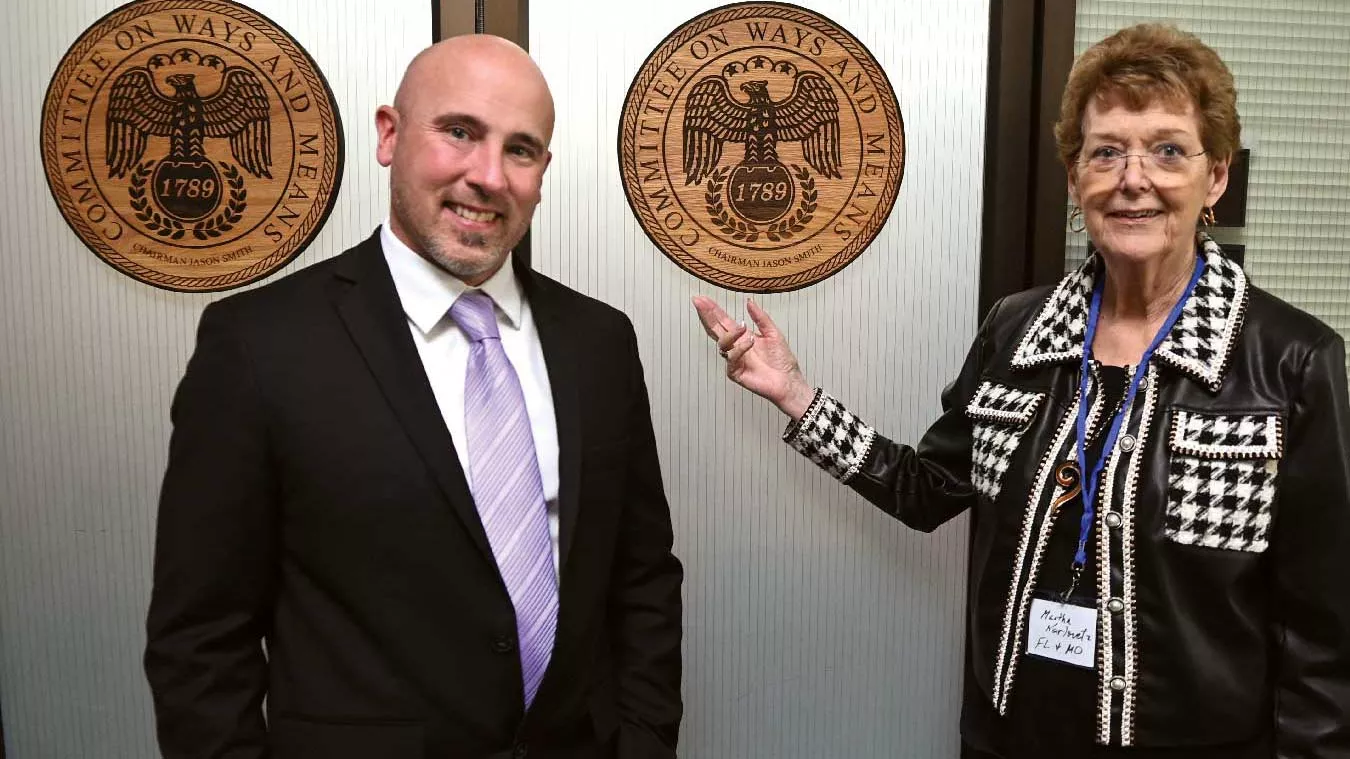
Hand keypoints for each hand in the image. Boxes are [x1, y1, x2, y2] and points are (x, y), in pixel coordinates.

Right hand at [691, 296, 814, 419]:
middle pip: (716, 329)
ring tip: (743, 327)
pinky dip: (740, 349)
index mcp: (742, 337)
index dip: (712, 310)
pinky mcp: (735, 372)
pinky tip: (750, 343)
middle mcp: (735, 347)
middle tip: (700, 302)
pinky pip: (731, 358)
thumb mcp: (773, 333)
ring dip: (731, 333)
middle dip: (707, 316)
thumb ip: (761, 317)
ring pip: (722, 344)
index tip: (702, 299)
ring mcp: (734, 359)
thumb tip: (749, 301)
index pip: (723, 321)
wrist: (789, 380)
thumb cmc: (782, 360)